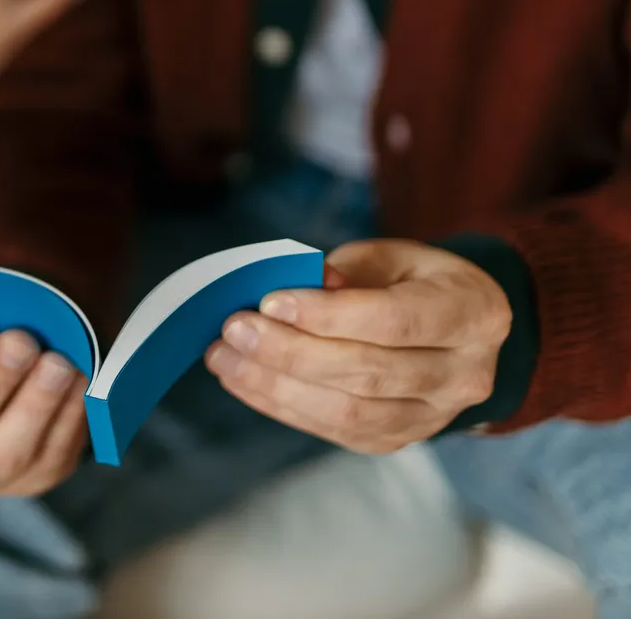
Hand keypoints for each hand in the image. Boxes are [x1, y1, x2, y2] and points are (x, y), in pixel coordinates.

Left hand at [205, 239, 512, 453]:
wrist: (452, 330)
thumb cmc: (411, 281)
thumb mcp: (389, 258)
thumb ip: (345, 273)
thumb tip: (289, 290)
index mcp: (473, 313)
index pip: (397, 320)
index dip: (330, 315)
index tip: (270, 302)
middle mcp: (464, 374)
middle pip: (369, 371)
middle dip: (290, 352)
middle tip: (233, 329)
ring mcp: (434, 416)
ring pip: (350, 411)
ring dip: (276, 385)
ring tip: (224, 358)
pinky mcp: (397, 439)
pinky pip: (334, 430)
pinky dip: (281, 406)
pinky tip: (242, 381)